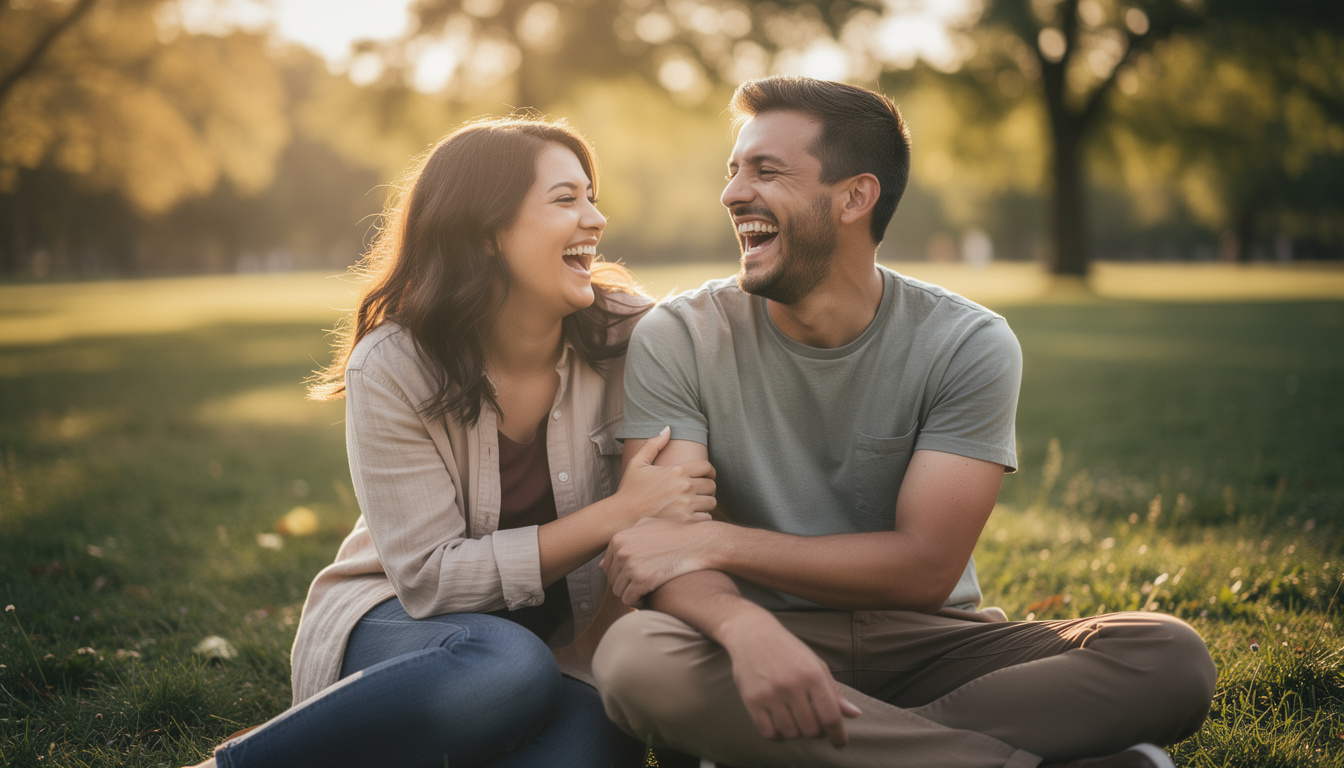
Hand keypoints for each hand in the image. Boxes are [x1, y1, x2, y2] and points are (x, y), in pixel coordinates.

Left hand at [602, 517, 715, 605]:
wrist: (699, 542)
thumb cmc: (675, 534)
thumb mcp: (648, 527)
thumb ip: (625, 539)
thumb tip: (601, 564)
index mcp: (619, 538)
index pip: (607, 566)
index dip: (622, 574)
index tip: (637, 574)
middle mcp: (622, 551)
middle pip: (612, 579)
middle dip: (626, 584)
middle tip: (643, 584)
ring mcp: (630, 566)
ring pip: (619, 591)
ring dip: (632, 594)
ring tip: (647, 590)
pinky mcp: (642, 580)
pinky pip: (629, 600)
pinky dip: (638, 601)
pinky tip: (649, 596)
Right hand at [615, 427, 716, 523]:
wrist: (623, 514)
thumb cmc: (630, 488)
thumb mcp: (638, 462)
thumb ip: (654, 444)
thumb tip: (668, 428)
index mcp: (676, 470)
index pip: (707, 467)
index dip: (710, 470)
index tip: (707, 475)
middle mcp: (684, 487)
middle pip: (711, 485)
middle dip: (708, 486)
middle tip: (702, 490)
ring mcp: (686, 505)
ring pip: (711, 501)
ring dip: (706, 501)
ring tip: (698, 502)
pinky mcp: (685, 521)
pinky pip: (706, 517)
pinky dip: (702, 516)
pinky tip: (692, 514)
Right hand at [720, 611, 862, 747]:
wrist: (752, 634)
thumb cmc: (788, 649)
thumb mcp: (816, 664)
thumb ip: (834, 691)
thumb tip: (854, 714)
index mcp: (812, 674)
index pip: (831, 716)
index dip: (838, 735)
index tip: (840, 743)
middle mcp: (791, 685)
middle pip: (811, 729)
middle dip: (816, 733)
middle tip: (814, 724)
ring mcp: (770, 693)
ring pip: (791, 733)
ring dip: (797, 733)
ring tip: (796, 721)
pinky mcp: (752, 700)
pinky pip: (768, 733)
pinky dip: (778, 736)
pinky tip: (781, 726)